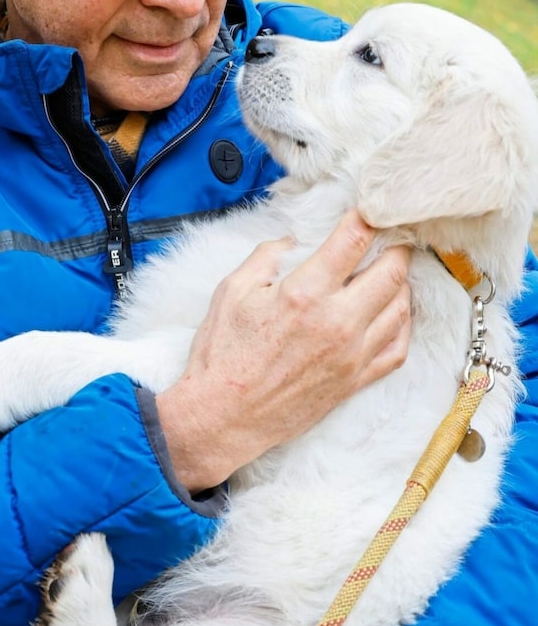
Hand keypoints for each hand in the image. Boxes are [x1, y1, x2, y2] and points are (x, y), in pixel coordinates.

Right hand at [155, 209, 410, 492]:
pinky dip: (402, 323)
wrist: (223, 416)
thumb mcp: (233, 289)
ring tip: (389, 268)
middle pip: (391, 273)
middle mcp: (336, 323)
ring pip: (401, 307)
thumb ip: (267, 256)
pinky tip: (392, 311)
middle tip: (390, 234)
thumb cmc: (223, 354)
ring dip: (401, 282)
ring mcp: (351, 355)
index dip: (366, 217)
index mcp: (304, 294)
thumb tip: (294, 241)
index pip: (352, 242)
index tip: (368, 208)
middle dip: (396, 246)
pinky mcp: (355, 381)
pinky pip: (398, 347)